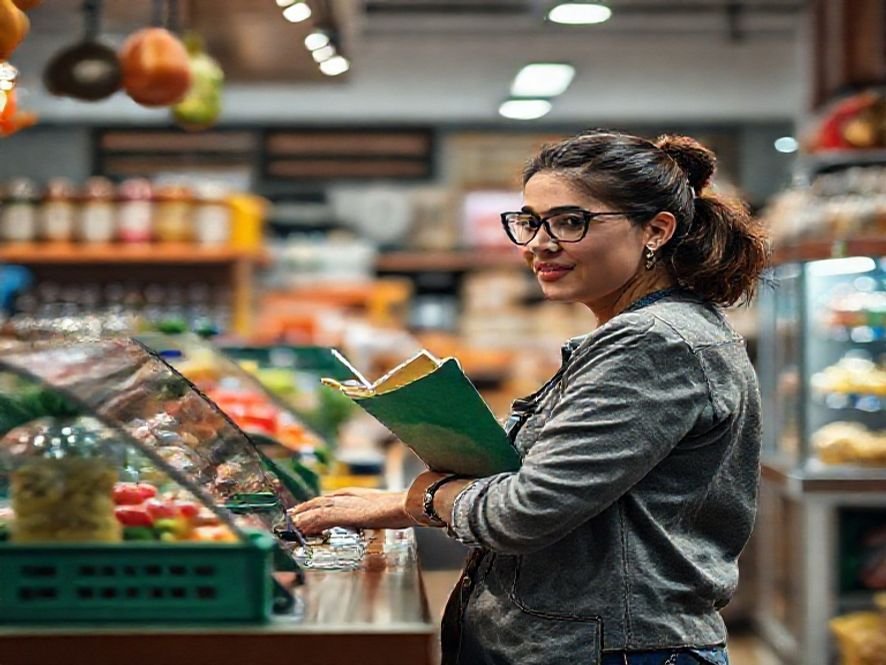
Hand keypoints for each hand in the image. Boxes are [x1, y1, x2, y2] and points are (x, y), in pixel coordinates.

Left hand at [289, 488, 413, 534]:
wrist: (405, 506)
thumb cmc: (398, 509)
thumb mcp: (381, 510)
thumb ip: (370, 513)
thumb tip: (368, 518)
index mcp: (354, 494)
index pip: (327, 499)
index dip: (313, 506)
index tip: (303, 512)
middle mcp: (346, 496)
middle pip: (318, 502)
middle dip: (302, 510)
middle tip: (289, 518)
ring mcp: (344, 504)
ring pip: (315, 510)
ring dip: (301, 518)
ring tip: (289, 526)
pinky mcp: (344, 514)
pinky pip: (320, 519)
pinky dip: (309, 524)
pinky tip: (301, 530)